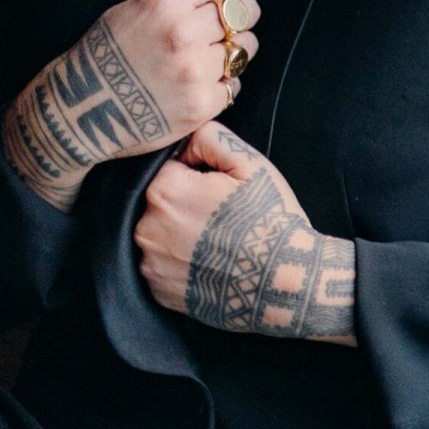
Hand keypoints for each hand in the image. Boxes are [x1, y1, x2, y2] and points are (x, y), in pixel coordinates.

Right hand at [0, 0, 261, 210]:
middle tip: (222, 25)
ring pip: (246, 46)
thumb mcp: (133, 7)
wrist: (83, 110)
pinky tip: (199, 81)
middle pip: (246, 9)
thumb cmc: (106, 53)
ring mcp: (195, 70)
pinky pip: (236, 82)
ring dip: (234, 48)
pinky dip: (223, 81)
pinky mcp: (202, 104)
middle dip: (239, 14)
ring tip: (209, 54)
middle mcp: (183, 33)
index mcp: (164, 2)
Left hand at [135, 122, 355, 342]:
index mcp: (164, 190)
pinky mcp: (157, 291)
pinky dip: (181, 262)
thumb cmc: (269, 219)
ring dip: (181, 233)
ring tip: (219, 241)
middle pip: (161, 202)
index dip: (198, 174)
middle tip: (224, 216)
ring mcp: (149, 263)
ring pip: (160, 234)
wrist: (282, 280)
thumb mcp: (250, 164)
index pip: (170, 168)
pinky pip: (162, 266)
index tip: (222, 189)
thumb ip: (211, 137)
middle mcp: (146, 227)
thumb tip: (186, 138)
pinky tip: (210, 263)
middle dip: (187, 203)